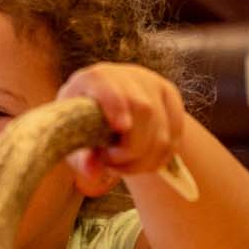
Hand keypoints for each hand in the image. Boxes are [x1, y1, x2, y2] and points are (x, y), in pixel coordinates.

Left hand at [57, 63, 186, 194]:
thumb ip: (80, 157)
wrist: (108, 111)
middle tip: (111, 164)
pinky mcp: (171, 98)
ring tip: (122, 167)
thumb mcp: (74, 141)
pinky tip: (142, 164)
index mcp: (94, 79)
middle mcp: (127, 76)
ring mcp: (153, 85)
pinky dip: (159, 159)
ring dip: (144, 160)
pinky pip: (174, 138)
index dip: (116, 104)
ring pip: (162, 131)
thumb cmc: (83, 127)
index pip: (107, 85)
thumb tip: (92, 172)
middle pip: (143, 110)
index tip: (121, 127)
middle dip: (131, 148)